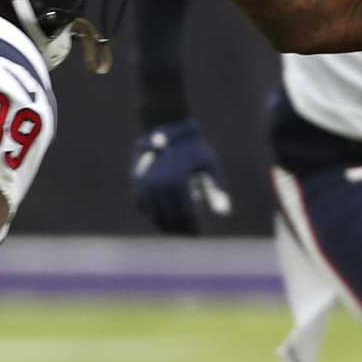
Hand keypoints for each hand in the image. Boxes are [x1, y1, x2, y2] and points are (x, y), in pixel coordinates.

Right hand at [132, 119, 233, 234]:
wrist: (165, 125)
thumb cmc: (193, 147)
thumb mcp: (210, 165)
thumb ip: (217, 189)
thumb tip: (225, 213)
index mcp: (178, 183)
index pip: (186, 215)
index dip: (193, 228)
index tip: (199, 234)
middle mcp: (159, 186)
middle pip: (170, 218)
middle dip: (180, 230)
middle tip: (189, 235)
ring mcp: (145, 184)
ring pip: (153, 215)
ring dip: (164, 225)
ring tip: (176, 231)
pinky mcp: (136, 181)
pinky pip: (141, 206)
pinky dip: (151, 214)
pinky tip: (161, 218)